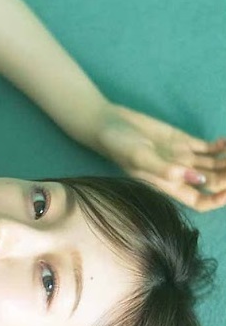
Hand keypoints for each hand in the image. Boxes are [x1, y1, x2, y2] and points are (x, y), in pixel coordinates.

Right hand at [89, 102, 225, 212]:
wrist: (110, 124)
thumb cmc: (119, 145)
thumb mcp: (139, 157)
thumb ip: (165, 169)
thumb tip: (196, 179)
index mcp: (168, 185)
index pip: (200, 200)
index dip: (217, 199)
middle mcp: (179, 174)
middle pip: (213, 182)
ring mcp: (183, 157)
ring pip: (214, 165)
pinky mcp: (184, 141)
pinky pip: (208, 148)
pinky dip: (221, 146)